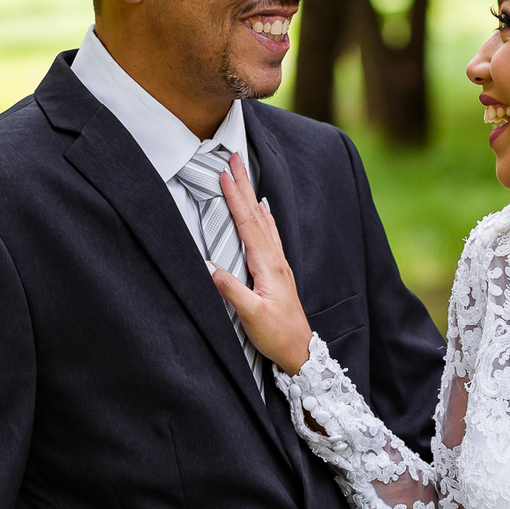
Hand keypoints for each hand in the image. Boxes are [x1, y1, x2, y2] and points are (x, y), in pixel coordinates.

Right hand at [212, 157, 312, 372]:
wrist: (301, 351)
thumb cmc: (277, 335)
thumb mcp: (251, 315)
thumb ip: (231, 290)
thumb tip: (209, 266)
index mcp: (267, 265)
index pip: (248, 223)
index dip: (235, 197)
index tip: (225, 173)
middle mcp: (275, 259)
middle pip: (257, 214)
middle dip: (244, 184)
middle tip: (234, 157)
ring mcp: (279, 263)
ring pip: (263, 220)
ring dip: (252, 195)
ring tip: (245, 174)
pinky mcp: (279, 271)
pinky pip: (270, 233)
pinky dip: (264, 216)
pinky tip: (264, 209)